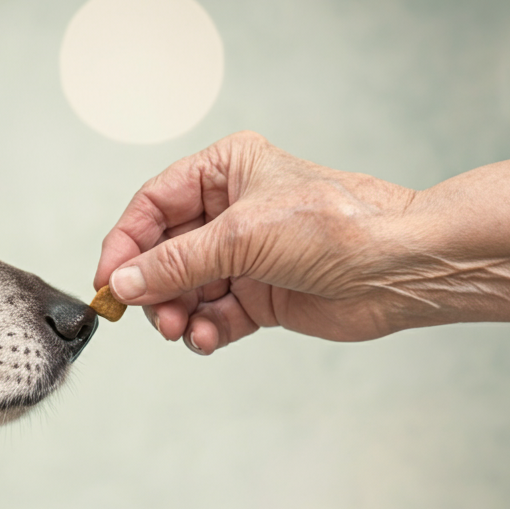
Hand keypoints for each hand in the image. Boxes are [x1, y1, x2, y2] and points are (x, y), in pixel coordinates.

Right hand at [94, 132, 419, 351]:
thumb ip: (176, 263)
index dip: (125, 242)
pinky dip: (205, 330)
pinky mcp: (262, 296)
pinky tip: (207, 339)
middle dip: (153, 287)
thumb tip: (124, 283)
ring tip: (182, 331)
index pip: (153, 204)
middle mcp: (232, 210)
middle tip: (149, 315)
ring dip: (178, 313)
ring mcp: (246, 256)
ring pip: (186, 289)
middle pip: (164, 252)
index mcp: (227, 169)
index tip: (109, 280)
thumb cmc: (339, 224)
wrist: (400, 267)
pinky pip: (215, 316)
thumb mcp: (242, 236)